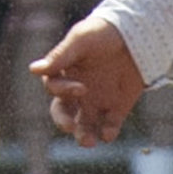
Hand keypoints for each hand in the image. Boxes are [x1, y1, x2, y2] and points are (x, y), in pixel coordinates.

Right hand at [31, 18, 144, 147]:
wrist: (139, 33)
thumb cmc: (104, 32)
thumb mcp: (81, 40)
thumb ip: (60, 56)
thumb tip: (33, 69)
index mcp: (65, 74)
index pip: (55, 90)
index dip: (63, 92)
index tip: (80, 88)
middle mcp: (77, 91)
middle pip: (64, 114)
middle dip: (65, 123)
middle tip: (71, 128)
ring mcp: (97, 101)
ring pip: (84, 125)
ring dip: (84, 135)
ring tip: (89, 142)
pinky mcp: (118, 108)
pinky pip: (109, 126)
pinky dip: (108, 133)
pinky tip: (108, 134)